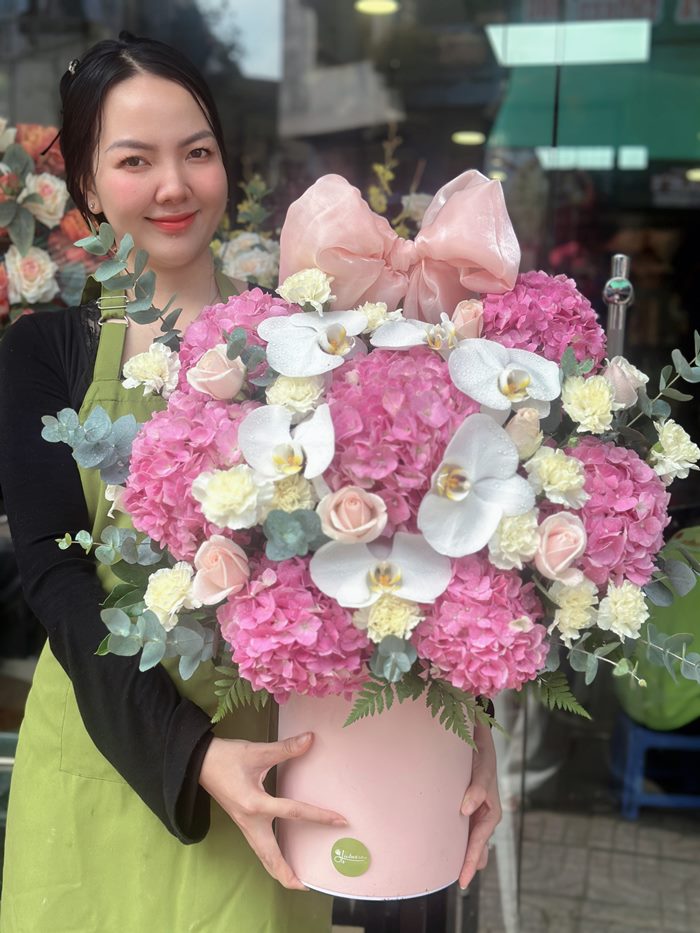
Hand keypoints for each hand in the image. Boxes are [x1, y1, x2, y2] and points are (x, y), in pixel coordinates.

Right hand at [199, 731, 346, 889]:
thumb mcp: (256, 751)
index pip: (294, 812)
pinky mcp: (242, 822)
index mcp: (255, 804)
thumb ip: (285, 748)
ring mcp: (244, 825)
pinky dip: (270, 858)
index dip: (319, 816)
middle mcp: (250, 821)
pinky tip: (279, 859)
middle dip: (287, 873)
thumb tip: (310, 739)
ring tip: (295, 881)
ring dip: (278, 869)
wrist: (198, 763)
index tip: (339, 821)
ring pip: (262, 855)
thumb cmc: (226, 757)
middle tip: (307, 886)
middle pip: (270, 856)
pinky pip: (259, 847)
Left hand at [458, 720, 501, 889]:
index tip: (463, 880)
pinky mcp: (466, 800)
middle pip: (477, 844)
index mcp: (491, 811)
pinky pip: (462, 824)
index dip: (471, 861)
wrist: (476, 733)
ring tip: (454, 869)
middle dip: (469, 862)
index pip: (480, 842)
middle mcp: (483, 812)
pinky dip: (457, 835)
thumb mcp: (483, 767)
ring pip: (470, 836)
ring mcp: (475, 808)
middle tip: (458, 881)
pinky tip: (447, 841)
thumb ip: (477, 787)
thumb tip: (466, 808)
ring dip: (464, 850)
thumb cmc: (481, 751)